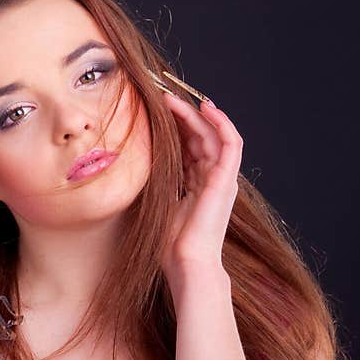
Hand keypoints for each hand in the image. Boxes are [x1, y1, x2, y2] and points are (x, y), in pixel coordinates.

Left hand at [160, 92, 243, 284]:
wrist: (186, 263)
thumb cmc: (168, 244)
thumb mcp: (155, 204)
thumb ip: (152, 182)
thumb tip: (129, 163)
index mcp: (195, 185)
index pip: (186, 146)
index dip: (172, 127)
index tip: (152, 111)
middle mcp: (211, 179)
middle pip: (198, 136)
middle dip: (180, 114)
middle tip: (160, 97)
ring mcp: (221, 178)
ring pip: (212, 134)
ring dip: (194, 113)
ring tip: (173, 98)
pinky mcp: (226, 179)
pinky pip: (230, 142)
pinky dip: (221, 122)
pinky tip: (206, 107)